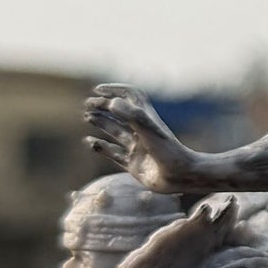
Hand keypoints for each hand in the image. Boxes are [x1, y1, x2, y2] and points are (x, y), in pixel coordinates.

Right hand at [84, 84, 199, 192]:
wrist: (179, 176)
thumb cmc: (168, 151)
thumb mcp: (149, 130)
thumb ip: (132, 115)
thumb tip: (112, 102)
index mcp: (147, 118)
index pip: (131, 97)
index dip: (115, 90)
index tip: (98, 90)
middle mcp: (141, 131)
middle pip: (120, 114)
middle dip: (104, 107)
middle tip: (87, 105)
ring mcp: (137, 147)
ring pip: (115, 131)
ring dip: (101, 123)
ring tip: (87, 116)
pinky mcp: (133, 163)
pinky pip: (113, 152)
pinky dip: (100, 147)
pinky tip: (89, 141)